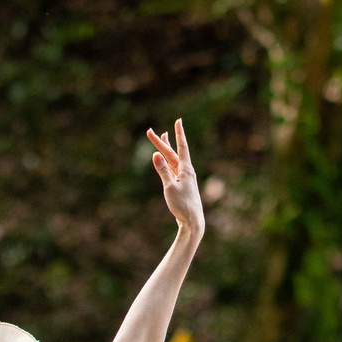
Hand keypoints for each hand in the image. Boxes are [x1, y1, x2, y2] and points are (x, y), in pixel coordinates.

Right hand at [148, 119, 202, 234]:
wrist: (192, 221)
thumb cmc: (182, 205)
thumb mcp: (169, 187)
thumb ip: (162, 170)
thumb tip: (156, 154)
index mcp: (186, 169)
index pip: (181, 147)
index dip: (179, 133)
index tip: (178, 121)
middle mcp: (186, 171)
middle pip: (172, 153)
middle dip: (162, 142)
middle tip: (149, 131)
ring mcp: (184, 178)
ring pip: (173, 160)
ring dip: (166, 149)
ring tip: (162, 138)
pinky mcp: (181, 185)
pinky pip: (173, 169)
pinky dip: (167, 162)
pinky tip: (165, 161)